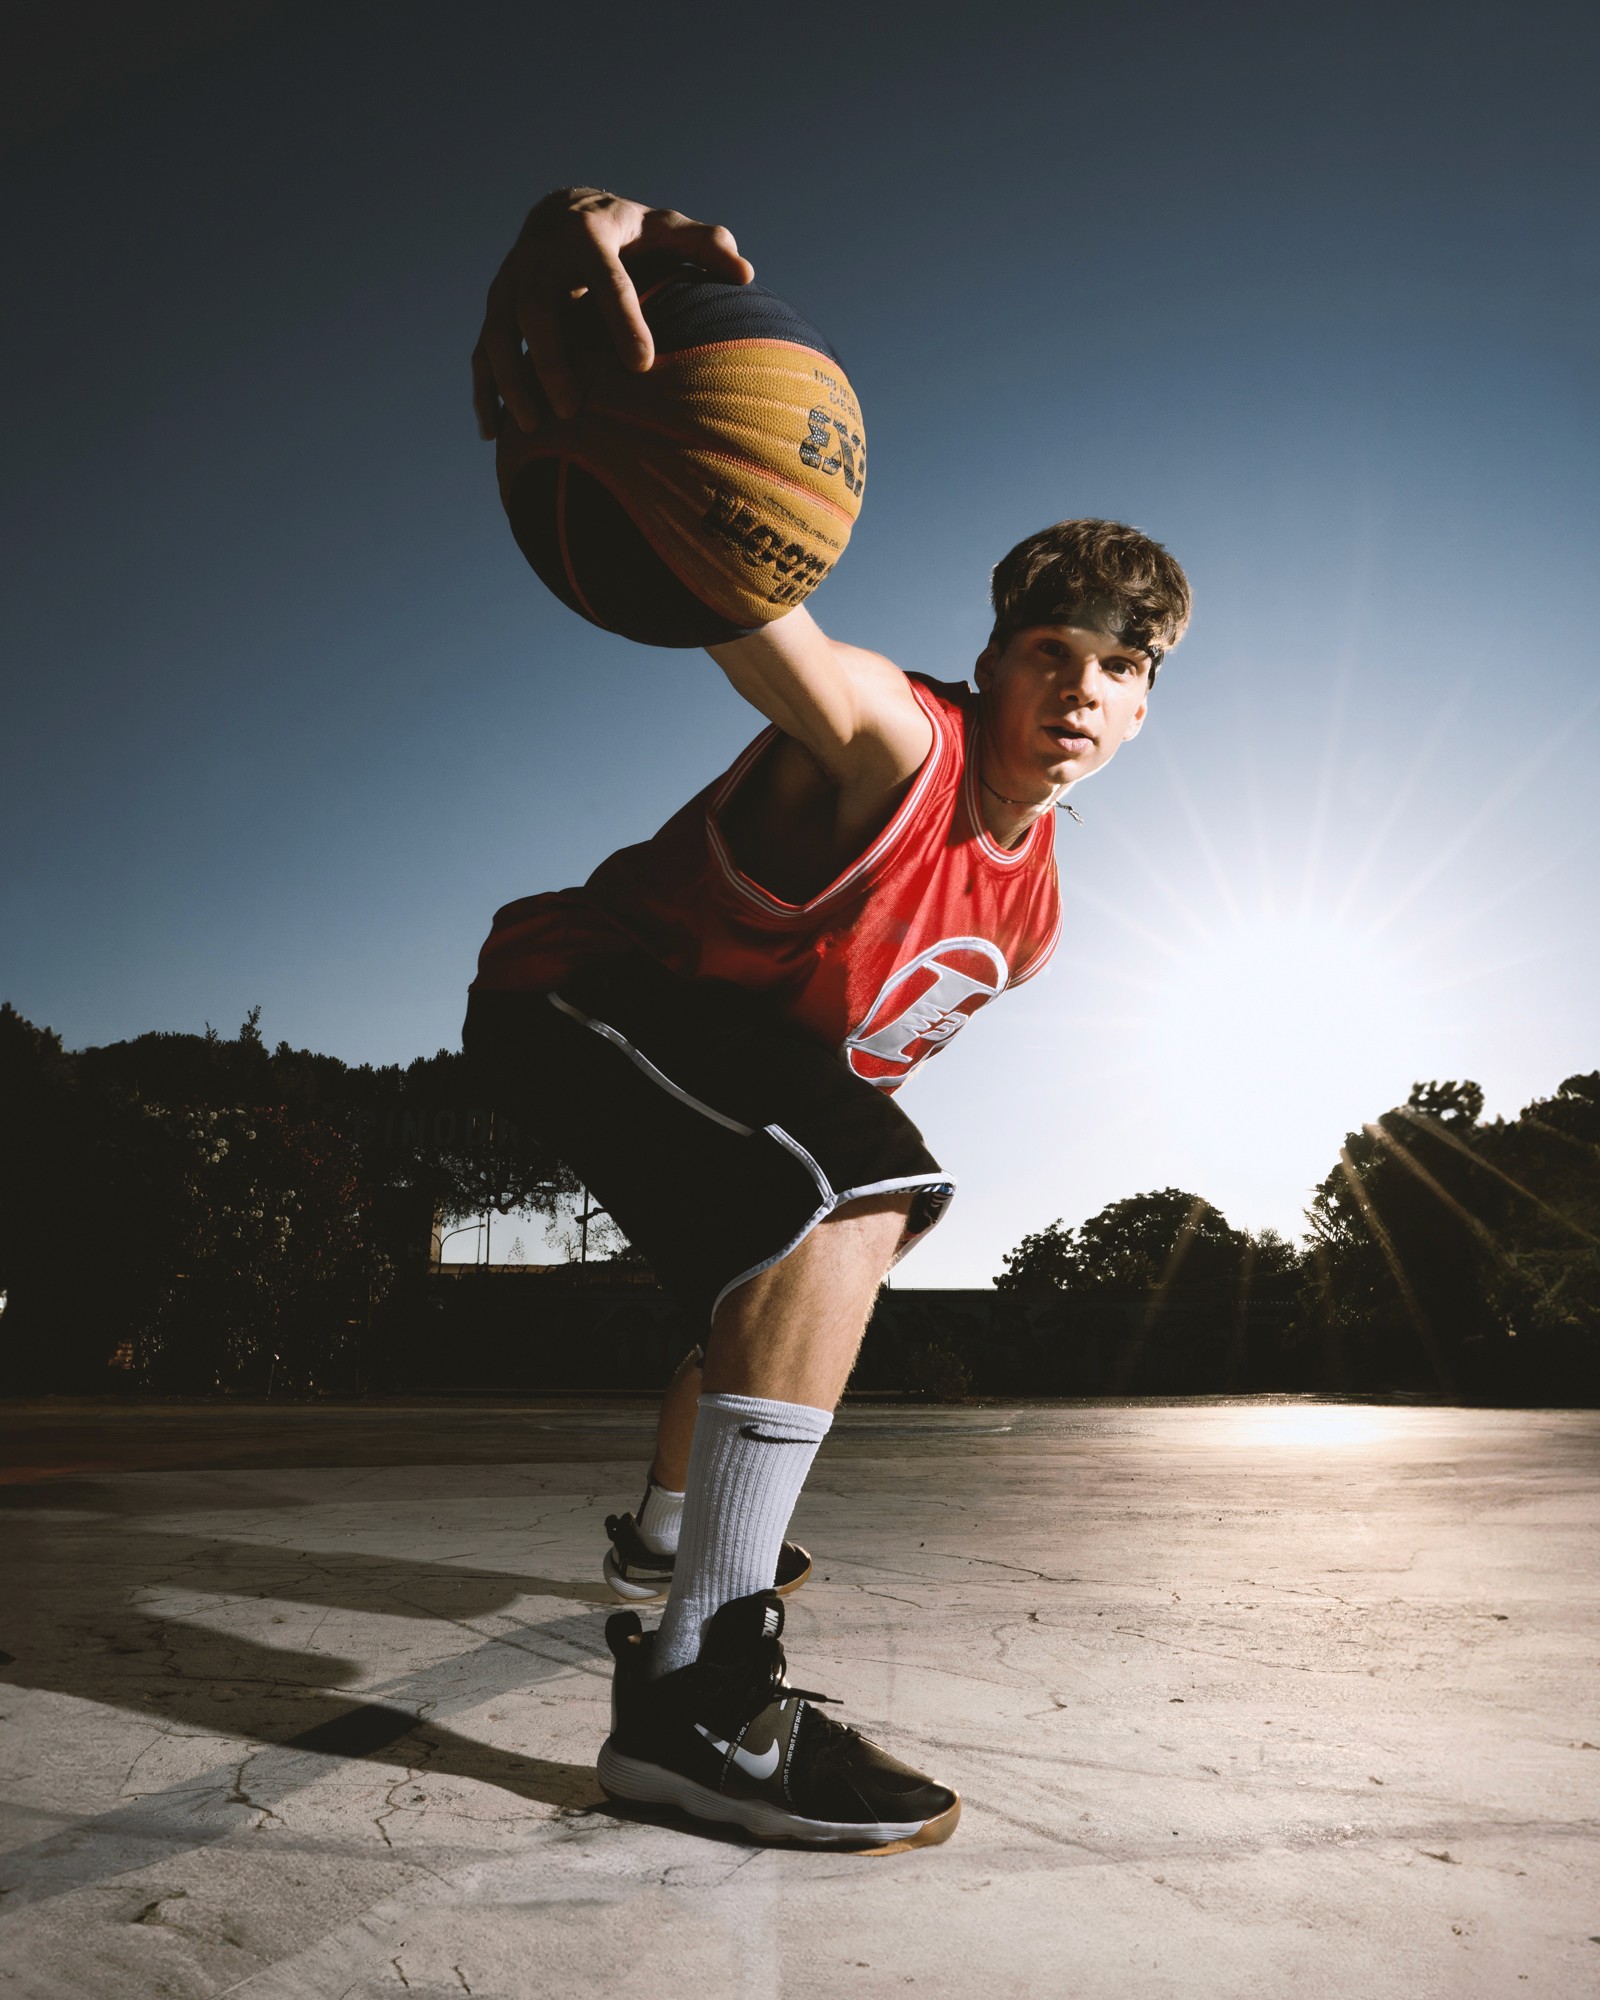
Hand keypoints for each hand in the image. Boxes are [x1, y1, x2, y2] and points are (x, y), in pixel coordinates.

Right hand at [471, 188, 753, 435]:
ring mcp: (509, 285)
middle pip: (536, 309)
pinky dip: (484, 393)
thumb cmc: (631, 232)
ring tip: (532, 428)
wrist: (563, 212)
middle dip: (551, 359)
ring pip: (499, 333)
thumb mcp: (667, 229)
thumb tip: (743, 274)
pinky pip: (481, 354)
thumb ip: (706, 245)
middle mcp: (540, 257)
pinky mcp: (494, 311)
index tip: (641, 366)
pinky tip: (494, 435)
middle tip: (572, 409)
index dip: (622, 320)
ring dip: (511, 380)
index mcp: (589, 234)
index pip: (606, 278)